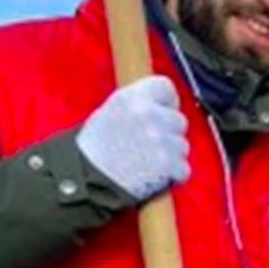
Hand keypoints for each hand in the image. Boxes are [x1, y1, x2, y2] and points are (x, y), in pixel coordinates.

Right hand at [76, 76, 190, 200]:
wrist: (85, 180)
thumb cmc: (94, 149)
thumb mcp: (110, 112)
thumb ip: (138, 105)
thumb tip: (162, 105)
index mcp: (132, 97)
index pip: (166, 87)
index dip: (166, 102)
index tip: (162, 112)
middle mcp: (149, 115)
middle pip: (179, 120)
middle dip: (169, 133)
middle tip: (148, 145)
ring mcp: (160, 140)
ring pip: (182, 146)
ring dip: (171, 155)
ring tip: (146, 162)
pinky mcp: (168, 165)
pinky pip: (183, 169)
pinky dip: (173, 175)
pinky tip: (153, 176)